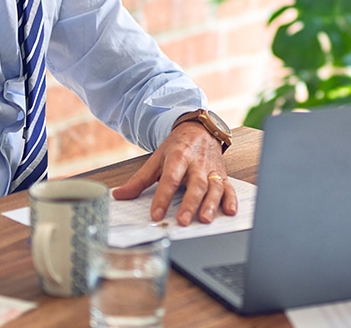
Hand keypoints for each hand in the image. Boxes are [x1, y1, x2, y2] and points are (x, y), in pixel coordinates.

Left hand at [111, 121, 237, 225]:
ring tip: (204, 219)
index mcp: (178, 157)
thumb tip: (119, 195)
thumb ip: (139, 180)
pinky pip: (229, 188)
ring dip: (211, 204)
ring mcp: (212, 170)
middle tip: (182, 220)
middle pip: (195, 184)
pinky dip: (231, 200)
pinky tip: (229, 211)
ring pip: (214, 187)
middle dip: (190, 203)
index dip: (163, 197)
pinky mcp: (222, 175)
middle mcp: (197, 163)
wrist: (200, 129)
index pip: (170, 178)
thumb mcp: (157, 159)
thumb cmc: (178, 147)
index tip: (156, 214)